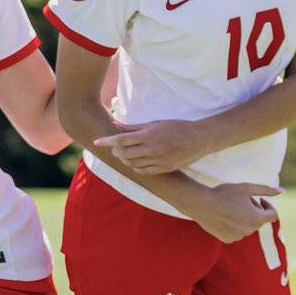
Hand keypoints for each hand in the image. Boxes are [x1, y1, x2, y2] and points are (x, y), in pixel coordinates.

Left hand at [94, 118, 208, 173]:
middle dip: (115, 150)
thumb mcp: (155, 123)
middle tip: (113, 147)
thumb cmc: (177, 127)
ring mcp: (159, 160)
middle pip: (124, 153)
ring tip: (122, 154)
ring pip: (132, 163)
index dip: (106, 141)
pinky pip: (143, 171)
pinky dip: (135, 167)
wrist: (199, 139)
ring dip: (124, 159)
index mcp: (149, 135)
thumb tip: (115, 124)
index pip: (121, 140)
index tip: (96, 142)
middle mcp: (153, 149)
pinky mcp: (164, 169)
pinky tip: (134, 162)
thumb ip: (134, 126)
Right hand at [189, 182, 281, 243]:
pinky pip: (236, 233)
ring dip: (244, 218)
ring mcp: (238, 237)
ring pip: (247, 227)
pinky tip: (224, 216)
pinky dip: (234, 225)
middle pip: (259, 220)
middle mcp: (249, 231)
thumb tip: (283, 191)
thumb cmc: (224, 193)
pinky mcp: (227, 239)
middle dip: (254, 210)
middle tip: (241, 200)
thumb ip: (266, 190)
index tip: (258, 199)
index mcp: (256, 219)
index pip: (273, 215)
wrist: (201, 203)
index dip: (268, 205)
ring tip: (231, 207)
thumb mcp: (246, 187)